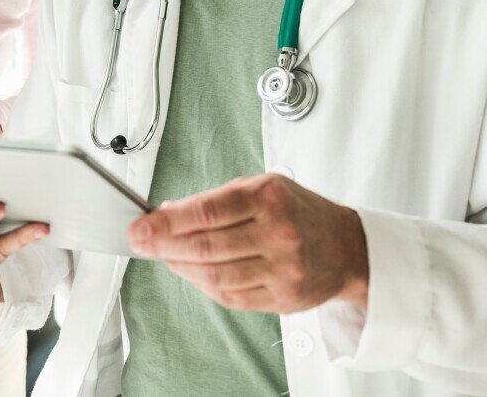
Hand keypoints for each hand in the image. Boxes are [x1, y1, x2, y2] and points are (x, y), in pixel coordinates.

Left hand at [128, 173, 368, 313]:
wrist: (347, 246)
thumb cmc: (297, 210)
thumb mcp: (262, 187)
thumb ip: (215, 200)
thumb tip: (165, 214)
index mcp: (270, 198)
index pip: (207, 212)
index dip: (167, 222)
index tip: (140, 226)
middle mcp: (279, 234)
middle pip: (205, 247)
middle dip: (163, 246)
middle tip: (140, 242)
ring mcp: (283, 270)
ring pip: (214, 276)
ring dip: (180, 267)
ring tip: (164, 256)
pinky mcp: (283, 299)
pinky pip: (230, 296)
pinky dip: (202, 285)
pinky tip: (190, 272)